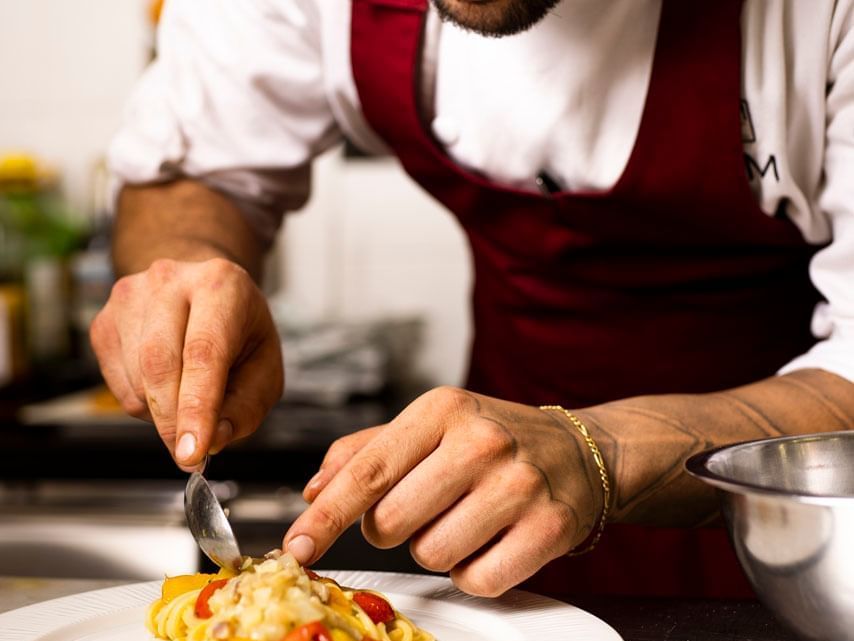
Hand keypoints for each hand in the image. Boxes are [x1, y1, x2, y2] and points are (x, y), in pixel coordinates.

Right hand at [89, 258, 283, 469]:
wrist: (205, 292)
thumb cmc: (239, 329)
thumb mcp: (264, 367)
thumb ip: (246, 407)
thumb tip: (214, 440)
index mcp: (221, 286)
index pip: (204, 353)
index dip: (196, 408)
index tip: (193, 451)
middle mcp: (171, 282)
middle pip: (159, 364)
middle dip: (173, 420)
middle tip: (190, 452)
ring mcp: (131, 297)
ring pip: (135, 379)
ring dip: (162, 411)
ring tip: (190, 395)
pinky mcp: (104, 320)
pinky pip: (117, 383)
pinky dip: (143, 402)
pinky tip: (167, 384)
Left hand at [283, 387, 601, 595]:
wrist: (578, 451)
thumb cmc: (493, 438)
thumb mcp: (430, 424)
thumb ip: (365, 451)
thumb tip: (314, 490)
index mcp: (443, 409)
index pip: (368, 471)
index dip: (326, 516)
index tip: (298, 545)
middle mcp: (481, 442)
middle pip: (391, 523)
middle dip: (392, 529)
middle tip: (424, 508)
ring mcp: (518, 485)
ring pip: (431, 554)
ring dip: (436, 548)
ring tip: (464, 518)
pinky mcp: (547, 528)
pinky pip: (477, 580)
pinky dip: (473, 571)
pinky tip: (491, 539)